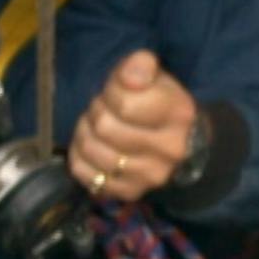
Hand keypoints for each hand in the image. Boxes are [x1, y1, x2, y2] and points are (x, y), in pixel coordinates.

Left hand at [69, 50, 197, 201]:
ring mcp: (151, 176)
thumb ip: (140, 66)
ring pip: (92, 150)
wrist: (178, 140)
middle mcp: (170, 149)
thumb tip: (130, 77)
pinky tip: (93, 146)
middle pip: (105, 127)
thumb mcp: (152, 75)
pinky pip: (85, 174)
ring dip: (85, 133)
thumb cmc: (157, 102)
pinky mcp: (130, 192)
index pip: (124, 104)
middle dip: (96, 112)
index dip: (110, 93)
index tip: (115, 92)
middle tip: (103, 109)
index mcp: (179, 113)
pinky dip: (79, 157)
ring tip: (96, 126)